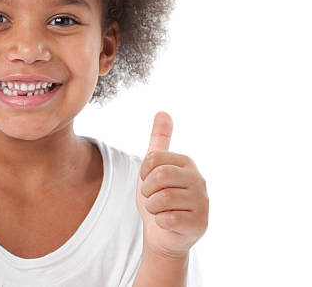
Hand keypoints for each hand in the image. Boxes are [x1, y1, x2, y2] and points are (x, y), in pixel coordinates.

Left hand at [135, 112, 208, 258]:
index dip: (143, 172)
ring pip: (162, 199)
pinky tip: (167, 222)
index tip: (148, 181)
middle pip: (159, 177)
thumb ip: (159, 140)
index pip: (154, 158)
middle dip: (147, 190)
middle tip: (152, 197)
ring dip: (152, 207)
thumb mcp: (154, 166)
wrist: (163, 233)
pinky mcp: (200, 223)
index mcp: (187, 162)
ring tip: (159, 210)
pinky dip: (160, 222)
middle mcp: (199, 180)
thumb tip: (163, 112)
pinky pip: (168, 219)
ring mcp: (202, 202)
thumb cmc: (157, 197)